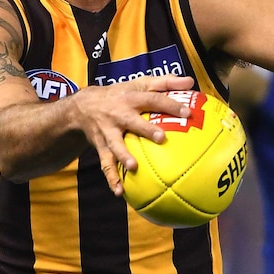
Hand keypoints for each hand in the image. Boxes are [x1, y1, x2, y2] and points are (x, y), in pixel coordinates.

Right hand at [71, 74, 194, 195]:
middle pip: (132, 122)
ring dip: (123, 155)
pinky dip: (111, 178)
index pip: (153, 99)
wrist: (83, 107)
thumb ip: (166, 82)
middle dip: (145, 129)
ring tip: (133, 167)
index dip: (169, 105)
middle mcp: (119, 115)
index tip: (187, 112)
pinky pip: (106, 163)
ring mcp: (108, 132)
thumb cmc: (121, 95)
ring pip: (115, 144)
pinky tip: (119, 192)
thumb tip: (190, 82)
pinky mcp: (101, 146)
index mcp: (131, 99)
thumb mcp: (140, 83)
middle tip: (161, 137)